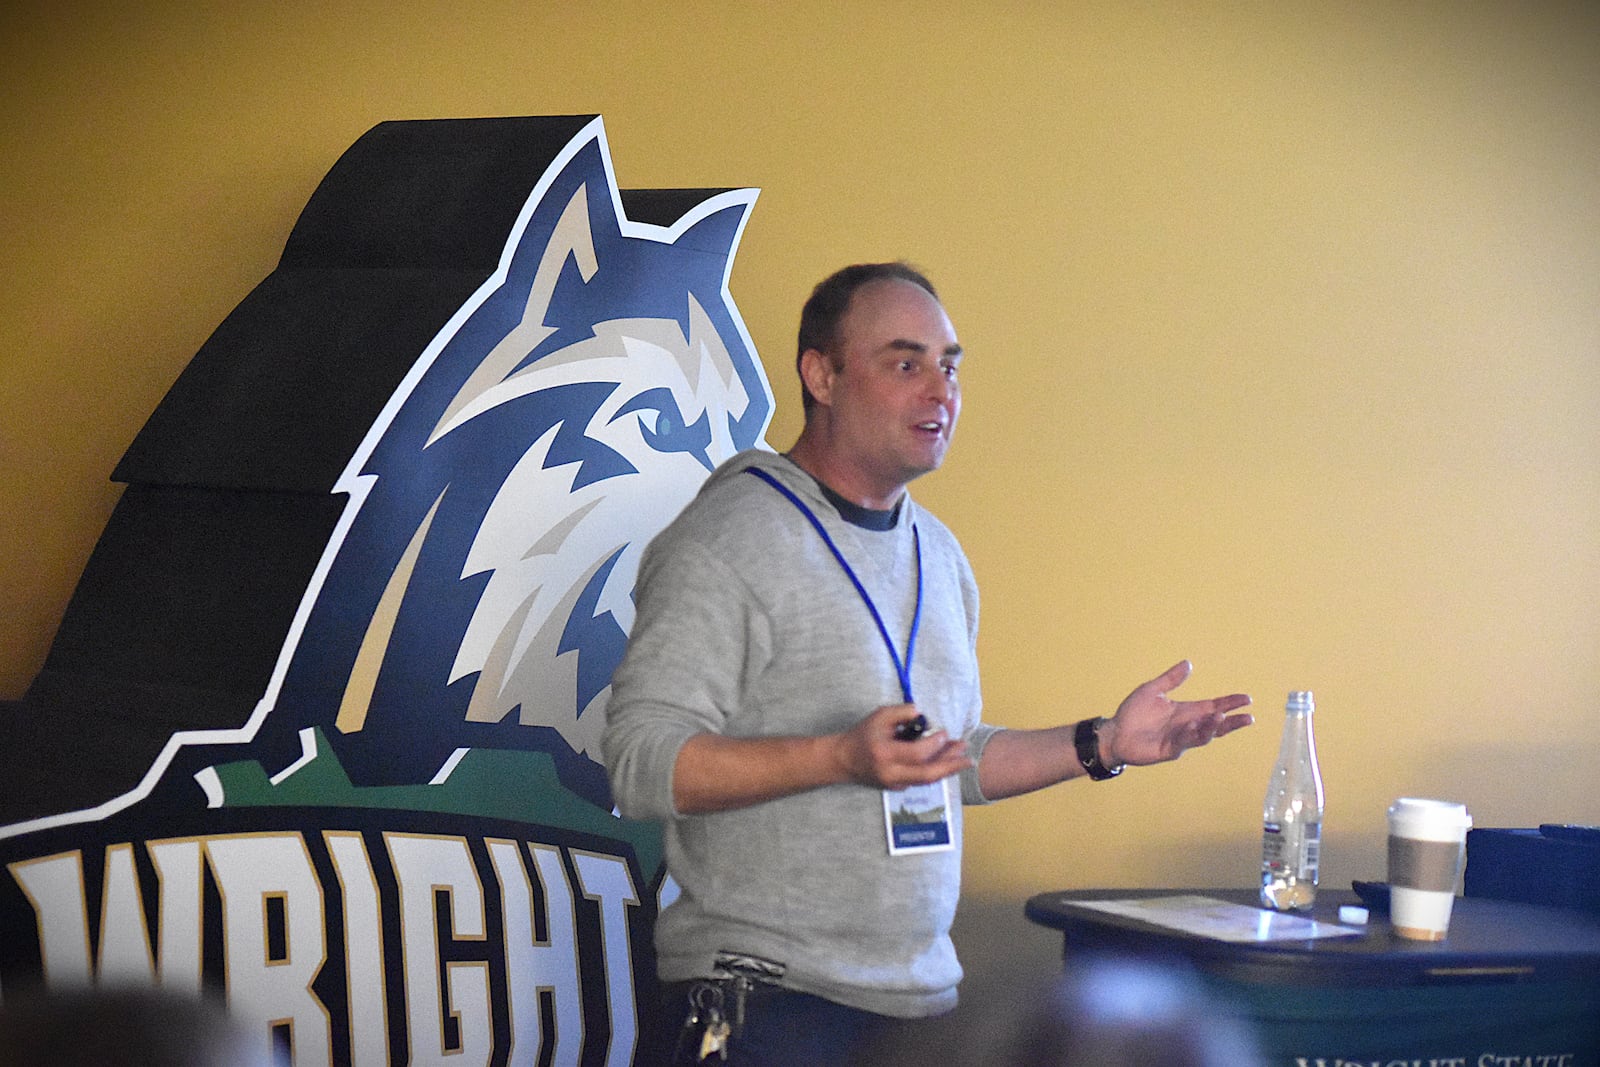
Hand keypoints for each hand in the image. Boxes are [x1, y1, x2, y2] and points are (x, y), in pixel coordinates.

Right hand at [835, 703, 971, 789]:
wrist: (845, 760)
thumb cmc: (863, 735)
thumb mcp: (879, 716)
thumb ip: (901, 712)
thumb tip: (922, 715)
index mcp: (886, 754)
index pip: (917, 754)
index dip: (934, 744)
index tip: (944, 732)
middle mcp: (892, 773)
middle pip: (928, 775)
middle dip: (951, 765)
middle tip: (968, 756)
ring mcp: (895, 784)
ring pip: (927, 779)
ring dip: (947, 768)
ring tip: (963, 757)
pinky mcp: (898, 788)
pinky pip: (921, 779)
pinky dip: (935, 770)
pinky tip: (946, 760)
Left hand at [1101, 660, 1251, 766]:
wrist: (1115, 733)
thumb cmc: (1133, 713)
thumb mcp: (1152, 690)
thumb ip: (1171, 679)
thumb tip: (1188, 663)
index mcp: (1186, 711)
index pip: (1213, 706)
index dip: (1230, 703)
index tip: (1246, 699)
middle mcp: (1187, 726)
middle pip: (1216, 725)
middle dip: (1232, 722)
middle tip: (1248, 717)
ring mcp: (1180, 739)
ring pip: (1203, 735)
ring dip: (1213, 727)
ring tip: (1221, 716)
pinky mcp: (1169, 750)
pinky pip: (1183, 743)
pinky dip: (1190, 735)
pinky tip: (1194, 726)